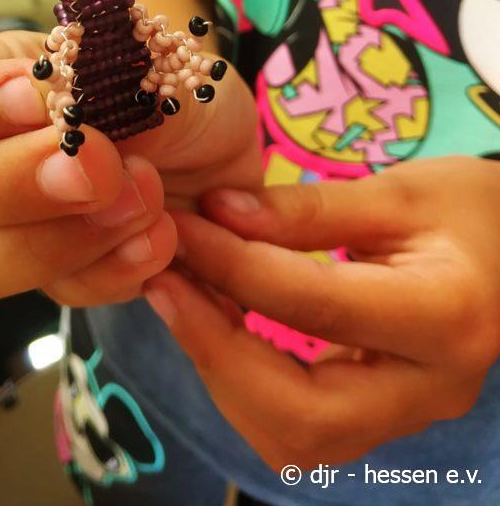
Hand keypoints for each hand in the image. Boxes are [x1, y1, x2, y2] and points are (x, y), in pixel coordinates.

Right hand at [0, 30, 258, 306]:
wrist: (228, 155)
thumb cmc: (181, 96)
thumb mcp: (164, 71)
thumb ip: (113, 82)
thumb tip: (62, 96)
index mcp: (2, 83)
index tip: (32, 100)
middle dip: (22, 181)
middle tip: (101, 169)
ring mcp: (16, 226)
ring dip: (63, 240)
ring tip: (145, 204)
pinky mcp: (60, 274)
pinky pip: (58, 293)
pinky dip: (111, 272)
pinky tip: (160, 239)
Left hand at [143, 156, 499, 469]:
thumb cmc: (467, 210)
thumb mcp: (397, 191)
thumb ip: (307, 208)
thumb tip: (216, 211)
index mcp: (447, 317)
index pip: (317, 305)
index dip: (234, 267)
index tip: (180, 229)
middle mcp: (432, 389)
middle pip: (303, 414)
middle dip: (217, 351)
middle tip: (163, 284)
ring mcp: (409, 417)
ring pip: (296, 438)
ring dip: (224, 374)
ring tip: (181, 298)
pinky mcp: (383, 418)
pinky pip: (302, 427)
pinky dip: (246, 383)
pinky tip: (217, 324)